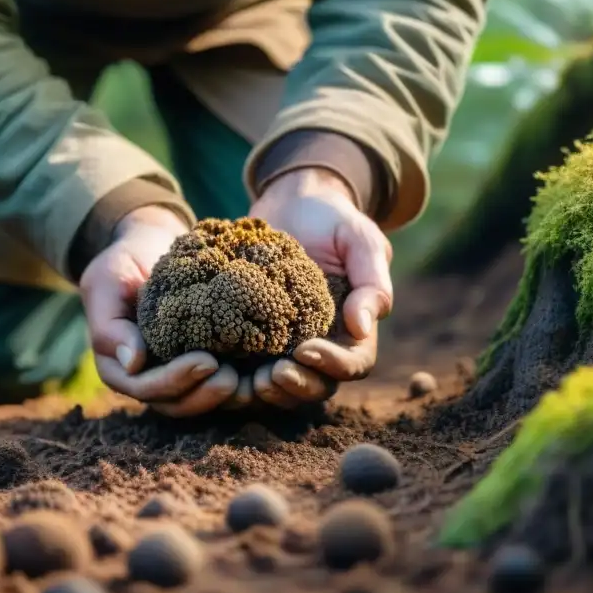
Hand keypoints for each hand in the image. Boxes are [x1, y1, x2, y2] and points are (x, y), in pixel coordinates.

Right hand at [79, 205, 238, 416]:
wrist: (150, 248)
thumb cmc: (123, 264)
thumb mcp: (108, 283)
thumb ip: (111, 324)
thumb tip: (133, 363)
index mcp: (117, 365)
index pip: (144, 387)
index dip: (175, 380)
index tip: (207, 361)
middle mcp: (144, 376)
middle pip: (173, 403)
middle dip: (202, 395)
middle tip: (231, 378)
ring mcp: (170, 373)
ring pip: (193, 401)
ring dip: (218, 397)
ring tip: (243, 380)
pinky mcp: (194, 364)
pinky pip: (210, 385)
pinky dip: (231, 386)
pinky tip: (252, 375)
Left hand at [245, 168, 392, 407]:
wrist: (291, 201)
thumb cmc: (332, 219)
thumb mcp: (360, 239)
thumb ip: (371, 282)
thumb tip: (363, 327)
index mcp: (353, 328)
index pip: (353, 363)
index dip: (333, 366)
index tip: (306, 351)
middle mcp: (322, 342)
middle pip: (318, 385)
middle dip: (298, 386)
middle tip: (271, 375)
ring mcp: (286, 343)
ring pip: (283, 385)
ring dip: (269, 390)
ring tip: (250, 380)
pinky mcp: (252, 335)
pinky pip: (248, 366)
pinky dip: (239, 375)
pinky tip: (221, 367)